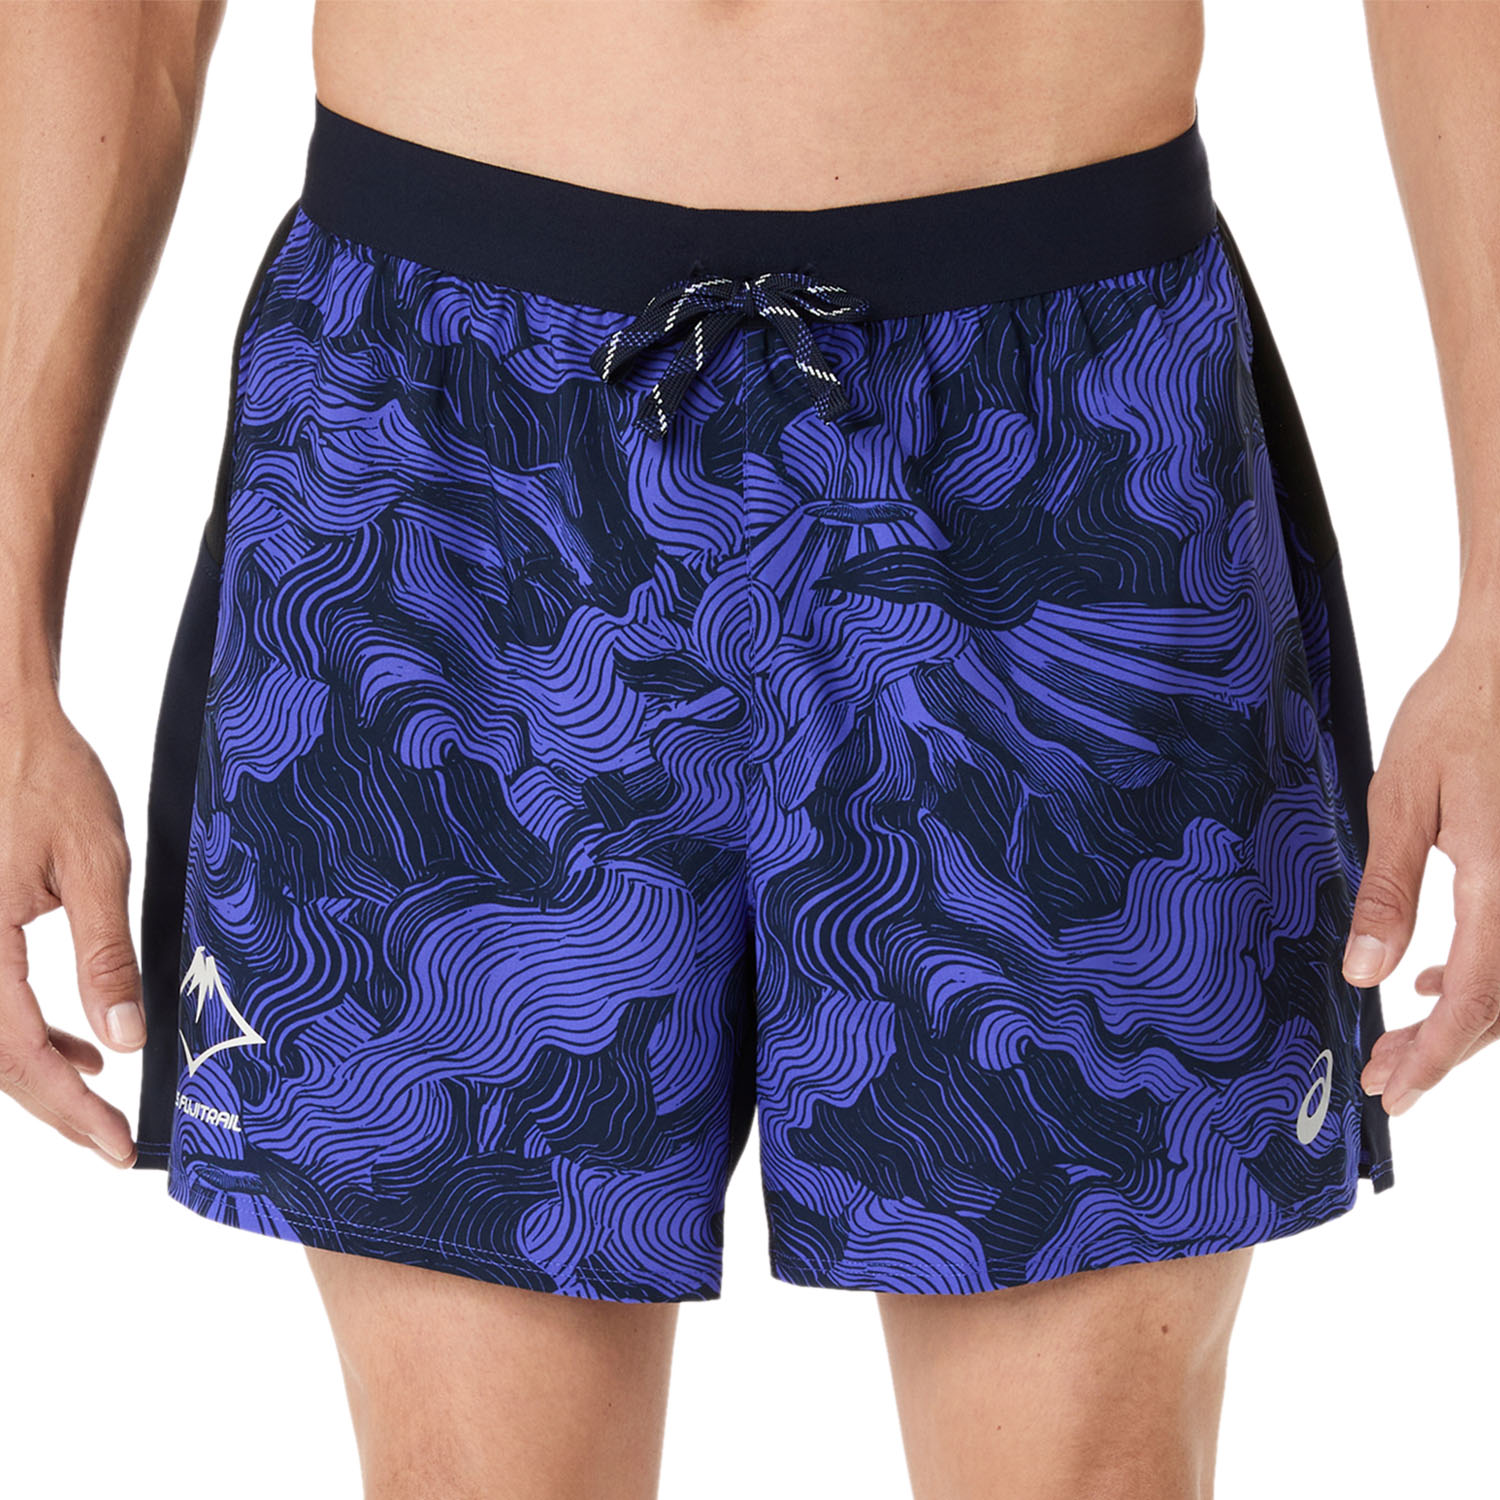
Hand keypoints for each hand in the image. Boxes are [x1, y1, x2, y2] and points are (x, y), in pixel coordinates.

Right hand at [0, 691, 140, 1164]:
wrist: (5, 727)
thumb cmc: (45, 779)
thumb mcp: (97, 865)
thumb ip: (107, 955)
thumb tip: (126, 1036)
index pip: (23, 1053)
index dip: (70, 1110)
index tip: (114, 1145)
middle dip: (56, 1106)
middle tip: (110, 1142)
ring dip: (40, 1073)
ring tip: (100, 1098)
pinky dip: (26, 1034)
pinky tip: (75, 1045)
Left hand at [1348, 612, 1499, 1114]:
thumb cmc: (1459, 716)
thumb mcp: (1402, 801)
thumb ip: (1390, 891)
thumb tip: (1366, 973)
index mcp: (1499, 880)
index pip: (1475, 999)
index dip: (1436, 1056)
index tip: (1395, 1090)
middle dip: (1443, 1052)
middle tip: (1386, 1080)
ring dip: (1460, 1020)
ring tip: (1401, 1045)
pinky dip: (1479, 978)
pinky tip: (1432, 982)